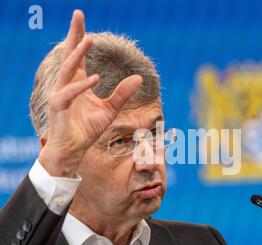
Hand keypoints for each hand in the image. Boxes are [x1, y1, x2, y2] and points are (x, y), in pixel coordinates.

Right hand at [39, 10, 142, 176]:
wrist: (74, 149)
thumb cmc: (87, 129)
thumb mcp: (110, 110)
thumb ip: (122, 94)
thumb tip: (139, 78)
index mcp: (78, 83)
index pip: (79, 56)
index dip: (81, 38)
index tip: (82, 19)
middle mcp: (68, 85)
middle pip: (70, 55)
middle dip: (74, 35)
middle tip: (78, 14)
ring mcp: (61, 95)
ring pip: (68, 70)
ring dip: (77, 54)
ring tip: (88, 39)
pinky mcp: (58, 107)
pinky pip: (69, 93)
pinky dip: (81, 86)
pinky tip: (95, 78)